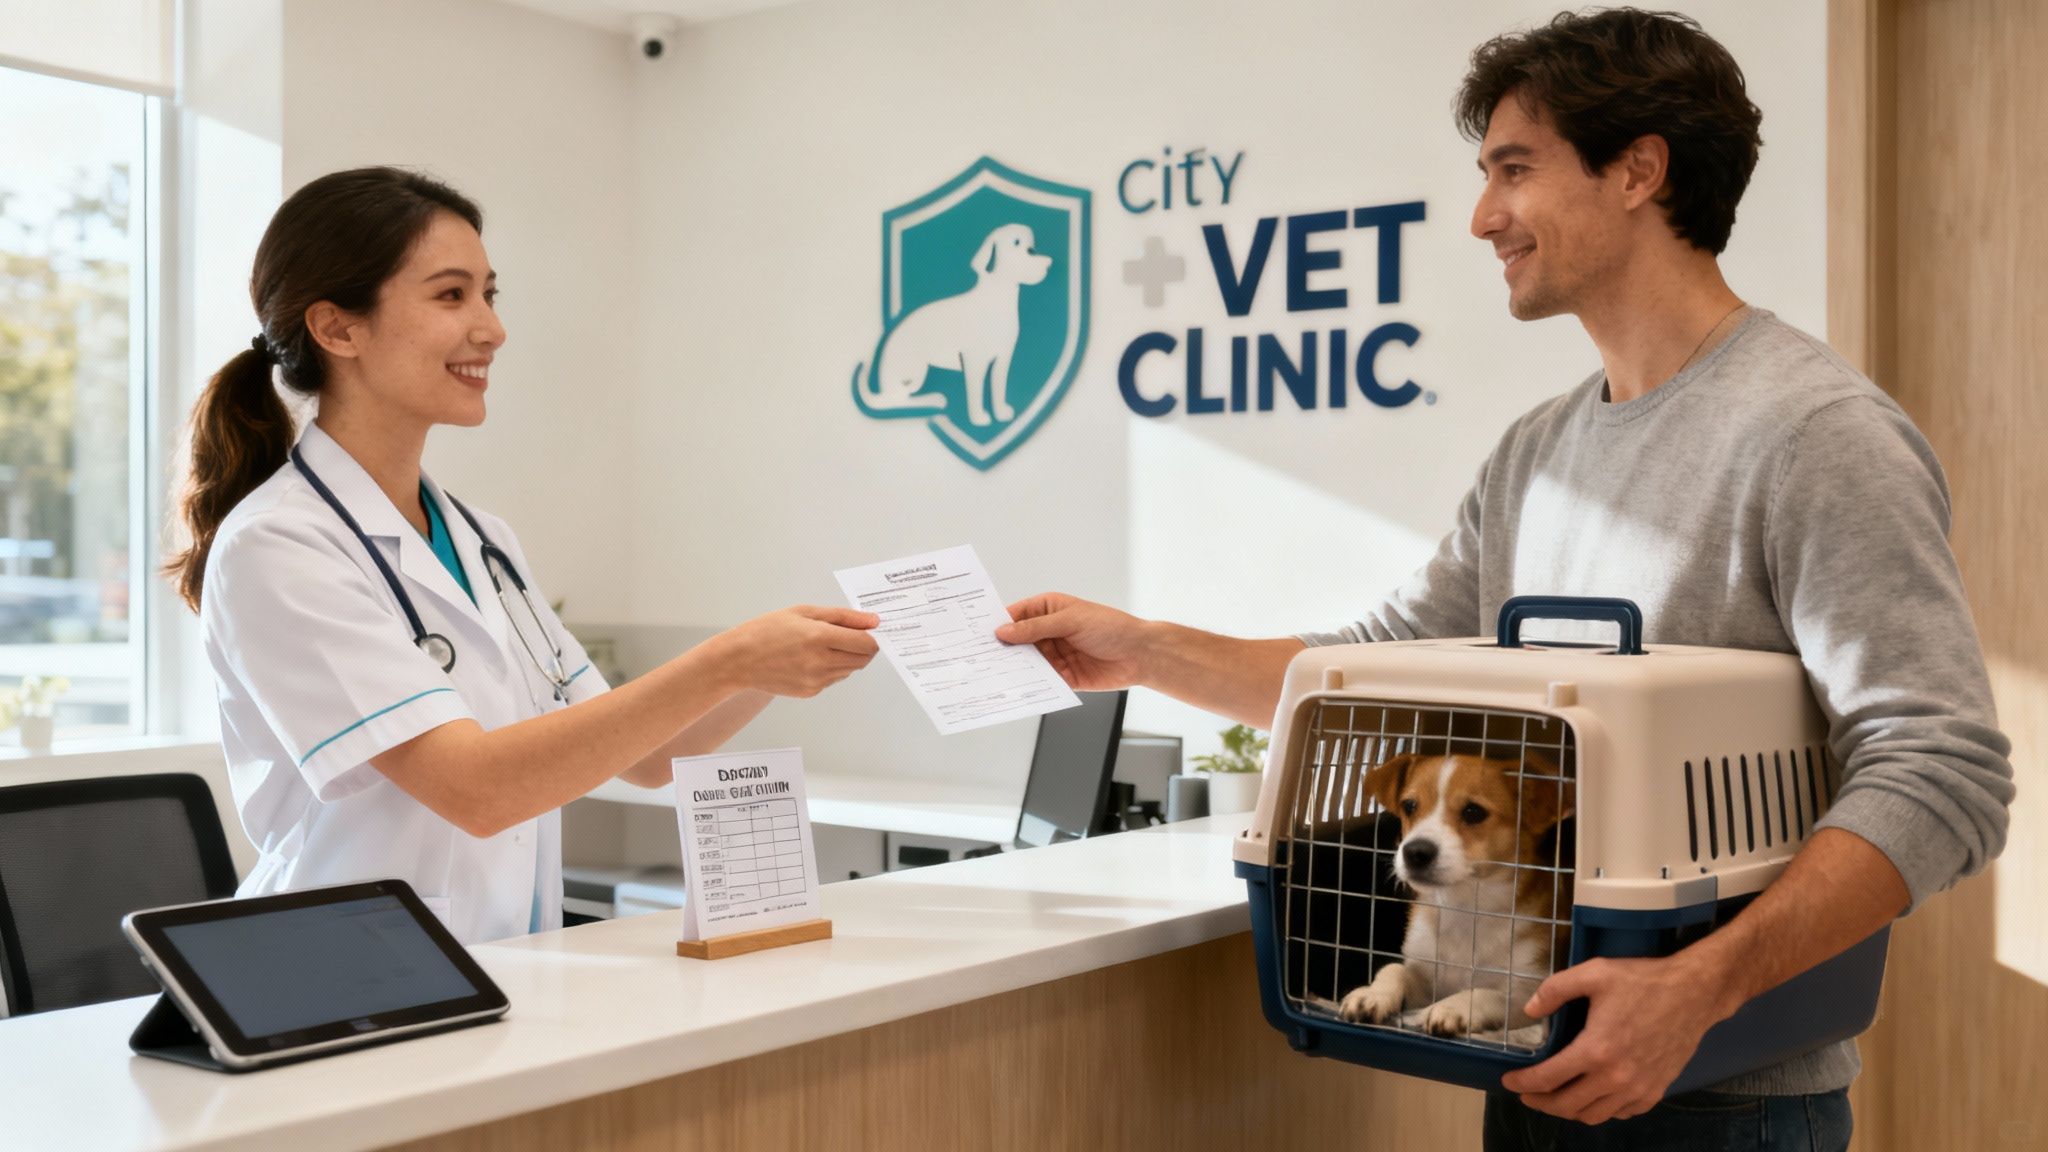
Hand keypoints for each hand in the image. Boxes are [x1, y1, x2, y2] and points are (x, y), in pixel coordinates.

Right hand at [712, 605, 879, 698]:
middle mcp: (821, 662)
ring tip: (823, 645)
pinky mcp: (811, 692)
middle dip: (863, 648)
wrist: (739, 660)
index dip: (873, 637)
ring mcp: (816, 681)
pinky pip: (833, 679)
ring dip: (847, 658)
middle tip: (850, 636)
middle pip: (863, 659)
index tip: (870, 630)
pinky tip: (811, 658)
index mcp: (819, 637)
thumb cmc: (767, 630)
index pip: (866, 643)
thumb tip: (873, 622)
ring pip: (850, 670)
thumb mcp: (804, 612)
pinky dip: (831, 668)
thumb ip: (842, 617)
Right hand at [993, 592, 1150, 690]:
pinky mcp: (1063, 677)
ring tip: (993, 676)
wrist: (1140, 654)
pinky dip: (1030, 685)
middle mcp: (1049, 632)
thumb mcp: (1070, 621)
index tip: (977, 634)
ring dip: (1013, 669)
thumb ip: (1035, 628)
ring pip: (1026, 663)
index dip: (997, 624)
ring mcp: (1055, 655)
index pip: (1015, 616)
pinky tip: (1017, 689)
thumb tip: (1004, 632)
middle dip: (1001, 650)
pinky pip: (1041, 681)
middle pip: (1017, 642)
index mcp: (1048, 610)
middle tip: (979, 658)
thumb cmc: (1111, 627)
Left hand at [1498, 952, 1734, 1124]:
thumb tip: (1529, 1010)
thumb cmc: (1643, 981)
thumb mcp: (1593, 973)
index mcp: (1595, 1050)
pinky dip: (1600, 1110)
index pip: (1548, 1079)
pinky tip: (1592, 1097)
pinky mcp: (1655, 1091)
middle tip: (1527, 1094)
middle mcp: (1615, 1077)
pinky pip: (1620, 1113)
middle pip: (1567, 1105)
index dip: (1523, 1084)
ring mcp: (1637, 1089)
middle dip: (1541, 1103)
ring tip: (1555, 1098)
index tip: (1509, 1081)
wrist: (1694, 994)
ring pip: (1593, 1115)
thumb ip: (1555, 990)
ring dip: (1568, 1111)